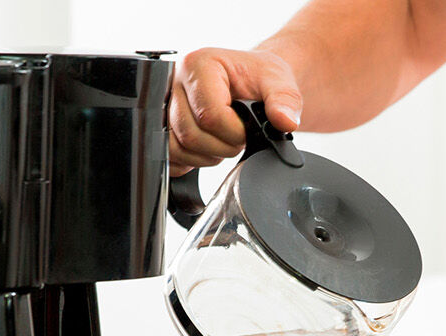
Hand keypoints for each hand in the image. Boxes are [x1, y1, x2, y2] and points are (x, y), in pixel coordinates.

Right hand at [168, 48, 303, 175]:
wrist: (249, 82)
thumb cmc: (258, 77)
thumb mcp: (278, 81)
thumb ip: (284, 100)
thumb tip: (285, 122)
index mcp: (199, 64)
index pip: (209, 115)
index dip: (234, 132)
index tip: (248, 130)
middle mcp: (173, 82)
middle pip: (190, 134)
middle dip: (221, 147)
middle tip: (239, 138)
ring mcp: (163, 105)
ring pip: (176, 149)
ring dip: (206, 156)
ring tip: (223, 141)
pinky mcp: (160, 126)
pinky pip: (168, 157)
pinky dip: (190, 162)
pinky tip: (208, 149)